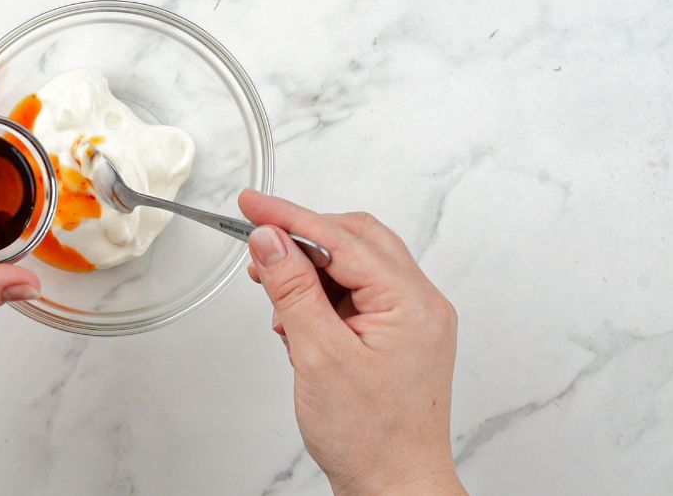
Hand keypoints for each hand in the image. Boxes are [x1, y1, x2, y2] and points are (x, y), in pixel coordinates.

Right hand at [239, 190, 464, 495]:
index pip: (341, 238)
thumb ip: (293, 289)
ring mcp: (411, 319)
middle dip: (301, 238)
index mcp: (411, 302)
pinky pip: (356, 294)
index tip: (251, 204)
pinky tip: (296, 320)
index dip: (290, 217)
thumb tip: (271, 240)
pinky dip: (321, 296)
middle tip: (256, 243)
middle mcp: (420, 303)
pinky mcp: (398, 335)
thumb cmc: (371, 438)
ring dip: (309, 270)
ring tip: (273, 293)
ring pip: (354, 265)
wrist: (395, 488)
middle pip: (354, 240)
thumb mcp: (318, 356)